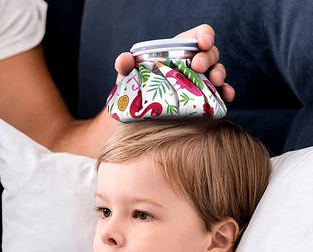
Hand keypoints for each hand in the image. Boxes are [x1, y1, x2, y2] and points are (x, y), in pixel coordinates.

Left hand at [114, 24, 234, 101]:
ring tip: (216, 82)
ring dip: (220, 74)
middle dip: (208, 57)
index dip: (205, 35)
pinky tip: (227, 98)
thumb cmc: (136, 89)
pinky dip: (226, 93)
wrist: (139, 116)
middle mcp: (193, 64)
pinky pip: (220, 94)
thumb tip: (123, 60)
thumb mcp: (128, 76)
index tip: (203, 42)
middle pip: (210, 53)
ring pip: (218, 72)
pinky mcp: (204, 100)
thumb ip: (124, 65)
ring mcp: (201, 82)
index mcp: (179, 51)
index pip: (198, 36)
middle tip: (198, 67)